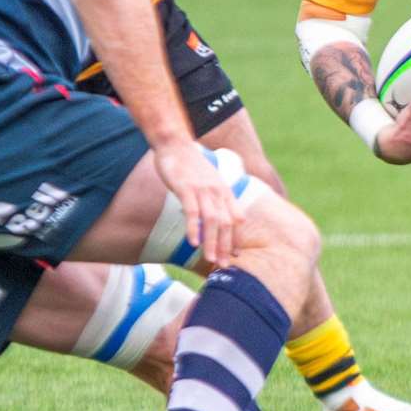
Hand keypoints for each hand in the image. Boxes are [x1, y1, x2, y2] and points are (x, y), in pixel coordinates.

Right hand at [152, 140, 242, 265]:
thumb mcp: (211, 182)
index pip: (235, 220)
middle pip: (226, 224)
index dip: (234, 240)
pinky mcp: (186, 188)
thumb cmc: (191, 166)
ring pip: (212, 221)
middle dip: (225, 247)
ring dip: (212, 242)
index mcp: (224, 192)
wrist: (175, 144)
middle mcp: (217, 192)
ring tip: (210, 260)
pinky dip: (193, 228)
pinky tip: (192, 242)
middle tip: (223, 266)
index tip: (233, 258)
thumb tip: (225, 221)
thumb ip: (218, 200)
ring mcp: (202, 190)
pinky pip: (192, 211)